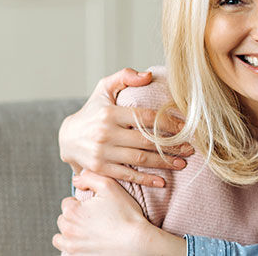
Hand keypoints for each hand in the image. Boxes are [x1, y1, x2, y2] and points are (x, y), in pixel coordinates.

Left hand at [52, 171, 185, 255]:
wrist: (138, 242)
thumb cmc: (126, 215)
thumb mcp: (109, 186)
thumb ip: (89, 177)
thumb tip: (77, 179)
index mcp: (72, 212)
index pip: (67, 203)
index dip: (80, 203)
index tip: (93, 207)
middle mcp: (68, 231)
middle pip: (63, 220)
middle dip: (74, 217)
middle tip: (92, 218)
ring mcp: (73, 247)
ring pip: (61, 238)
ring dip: (70, 234)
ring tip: (86, 232)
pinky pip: (67, 252)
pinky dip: (75, 247)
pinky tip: (87, 243)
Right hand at [59, 68, 190, 187]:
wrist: (67, 138)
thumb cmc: (92, 111)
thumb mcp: (104, 88)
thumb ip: (124, 76)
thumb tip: (148, 76)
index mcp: (109, 113)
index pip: (146, 118)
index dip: (169, 123)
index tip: (186, 128)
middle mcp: (105, 133)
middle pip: (146, 140)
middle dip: (172, 145)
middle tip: (190, 148)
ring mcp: (102, 153)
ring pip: (140, 159)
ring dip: (164, 162)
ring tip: (182, 163)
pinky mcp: (100, 169)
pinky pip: (127, 176)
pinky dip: (146, 180)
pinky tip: (162, 182)